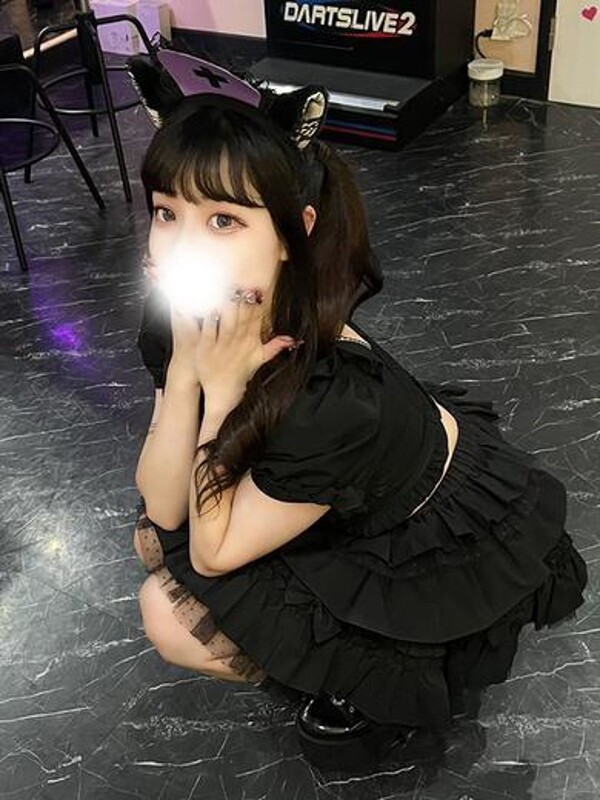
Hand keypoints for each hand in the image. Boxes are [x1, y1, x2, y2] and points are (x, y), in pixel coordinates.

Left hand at [171, 287, 300, 401]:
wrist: (223, 394)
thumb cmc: (240, 374)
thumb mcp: (259, 360)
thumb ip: (274, 347)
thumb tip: (292, 339)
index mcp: (251, 340)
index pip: (257, 314)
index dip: (259, 299)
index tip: (261, 282)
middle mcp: (238, 339)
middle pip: (243, 312)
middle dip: (244, 294)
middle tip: (244, 275)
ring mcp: (222, 343)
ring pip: (227, 316)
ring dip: (227, 300)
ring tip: (227, 282)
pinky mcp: (206, 346)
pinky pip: (208, 326)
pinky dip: (207, 313)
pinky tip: (206, 299)